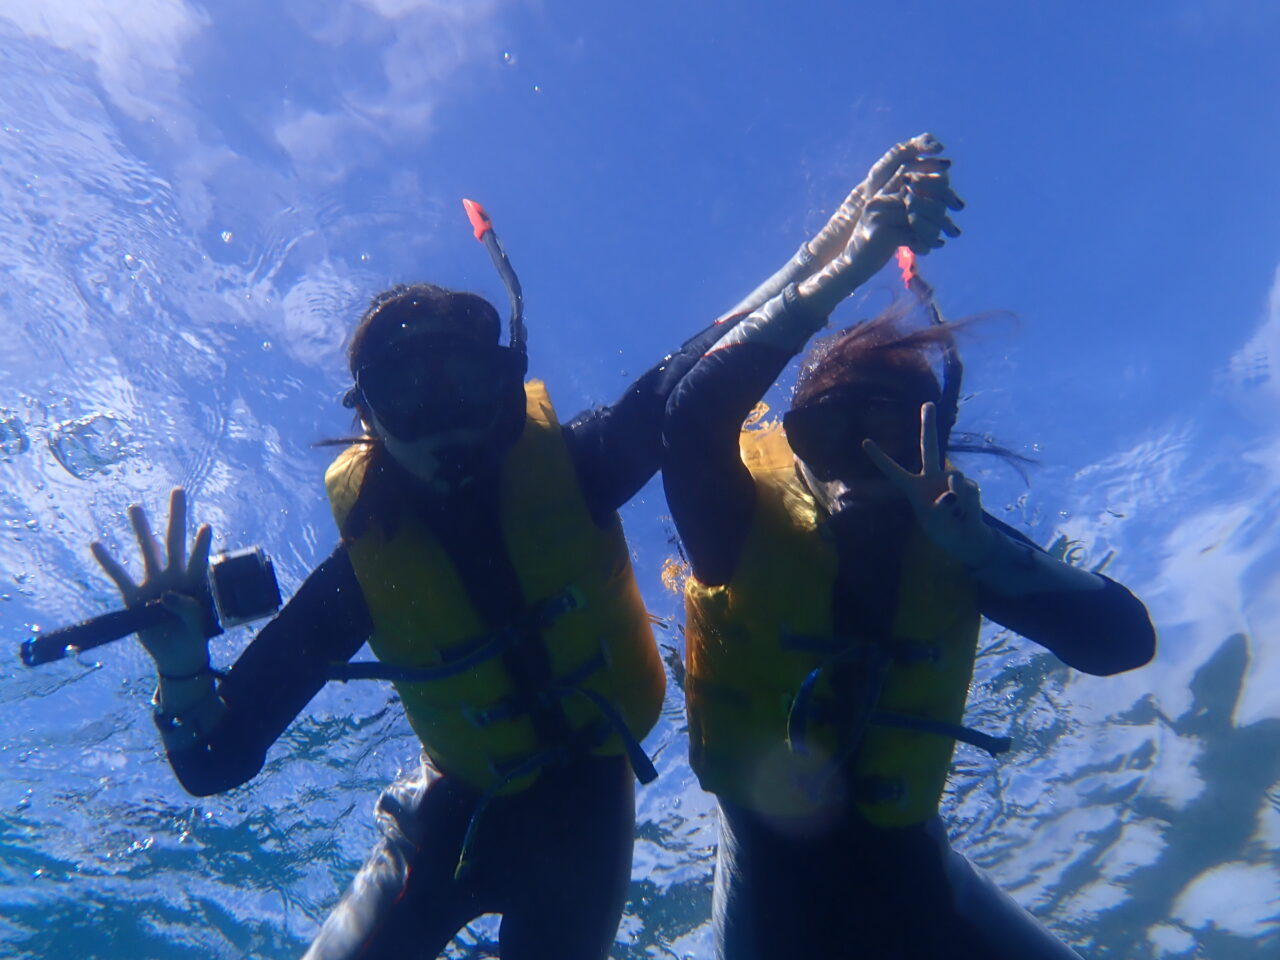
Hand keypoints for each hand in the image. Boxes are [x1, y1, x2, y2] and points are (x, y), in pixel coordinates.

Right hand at [91, 487, 213, 675]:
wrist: (177, 653)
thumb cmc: (194, 634)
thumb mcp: (197, 622)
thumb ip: (186, 607)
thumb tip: (168, 596)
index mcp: (194, 580)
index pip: (199, 558)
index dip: (202, 544)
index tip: (207, 526)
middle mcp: (174, 575)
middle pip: (175, 541)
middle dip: (177, 516)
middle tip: (178, 490)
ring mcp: (154, 583)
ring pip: (148, 551)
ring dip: (142, 529)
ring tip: (136, 506)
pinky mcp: (135, 597)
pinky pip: (120, 576)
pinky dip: (108, 561)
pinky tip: (97, 544)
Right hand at [798, 140, 962, 315]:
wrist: (851, 267)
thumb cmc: (876, 245)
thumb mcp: (892, 223)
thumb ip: (909, 209)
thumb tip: (940, 200)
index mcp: (881, 194)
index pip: (910, 176)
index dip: (930, 175)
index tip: (950, 175)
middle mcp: (879, 200)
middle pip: (918, 196)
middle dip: (939, 206)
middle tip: (955, 217)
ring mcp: (879, 215)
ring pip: (918, 216)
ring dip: (934, 228)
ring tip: (942, 238)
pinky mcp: (881, 233)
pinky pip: (913, 235)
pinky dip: (924, 243)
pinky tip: (930, 249)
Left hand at [861, 402, 996, 566]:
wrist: (967, 539)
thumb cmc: (944, 530)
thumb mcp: (935, 523)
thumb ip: (942, 507)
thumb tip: (955, 486)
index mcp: (913, 488)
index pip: (893, 471)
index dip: (880, 458)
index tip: (864, 442)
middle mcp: (931, 478)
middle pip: (930, 447)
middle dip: (929, 425)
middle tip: (928, 403)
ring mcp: (951, 479)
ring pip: (955, 478)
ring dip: (957, 500)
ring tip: (955, 516)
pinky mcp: (970, 485)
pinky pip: (969, 493)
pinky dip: (968, 507)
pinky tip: (967, 514)